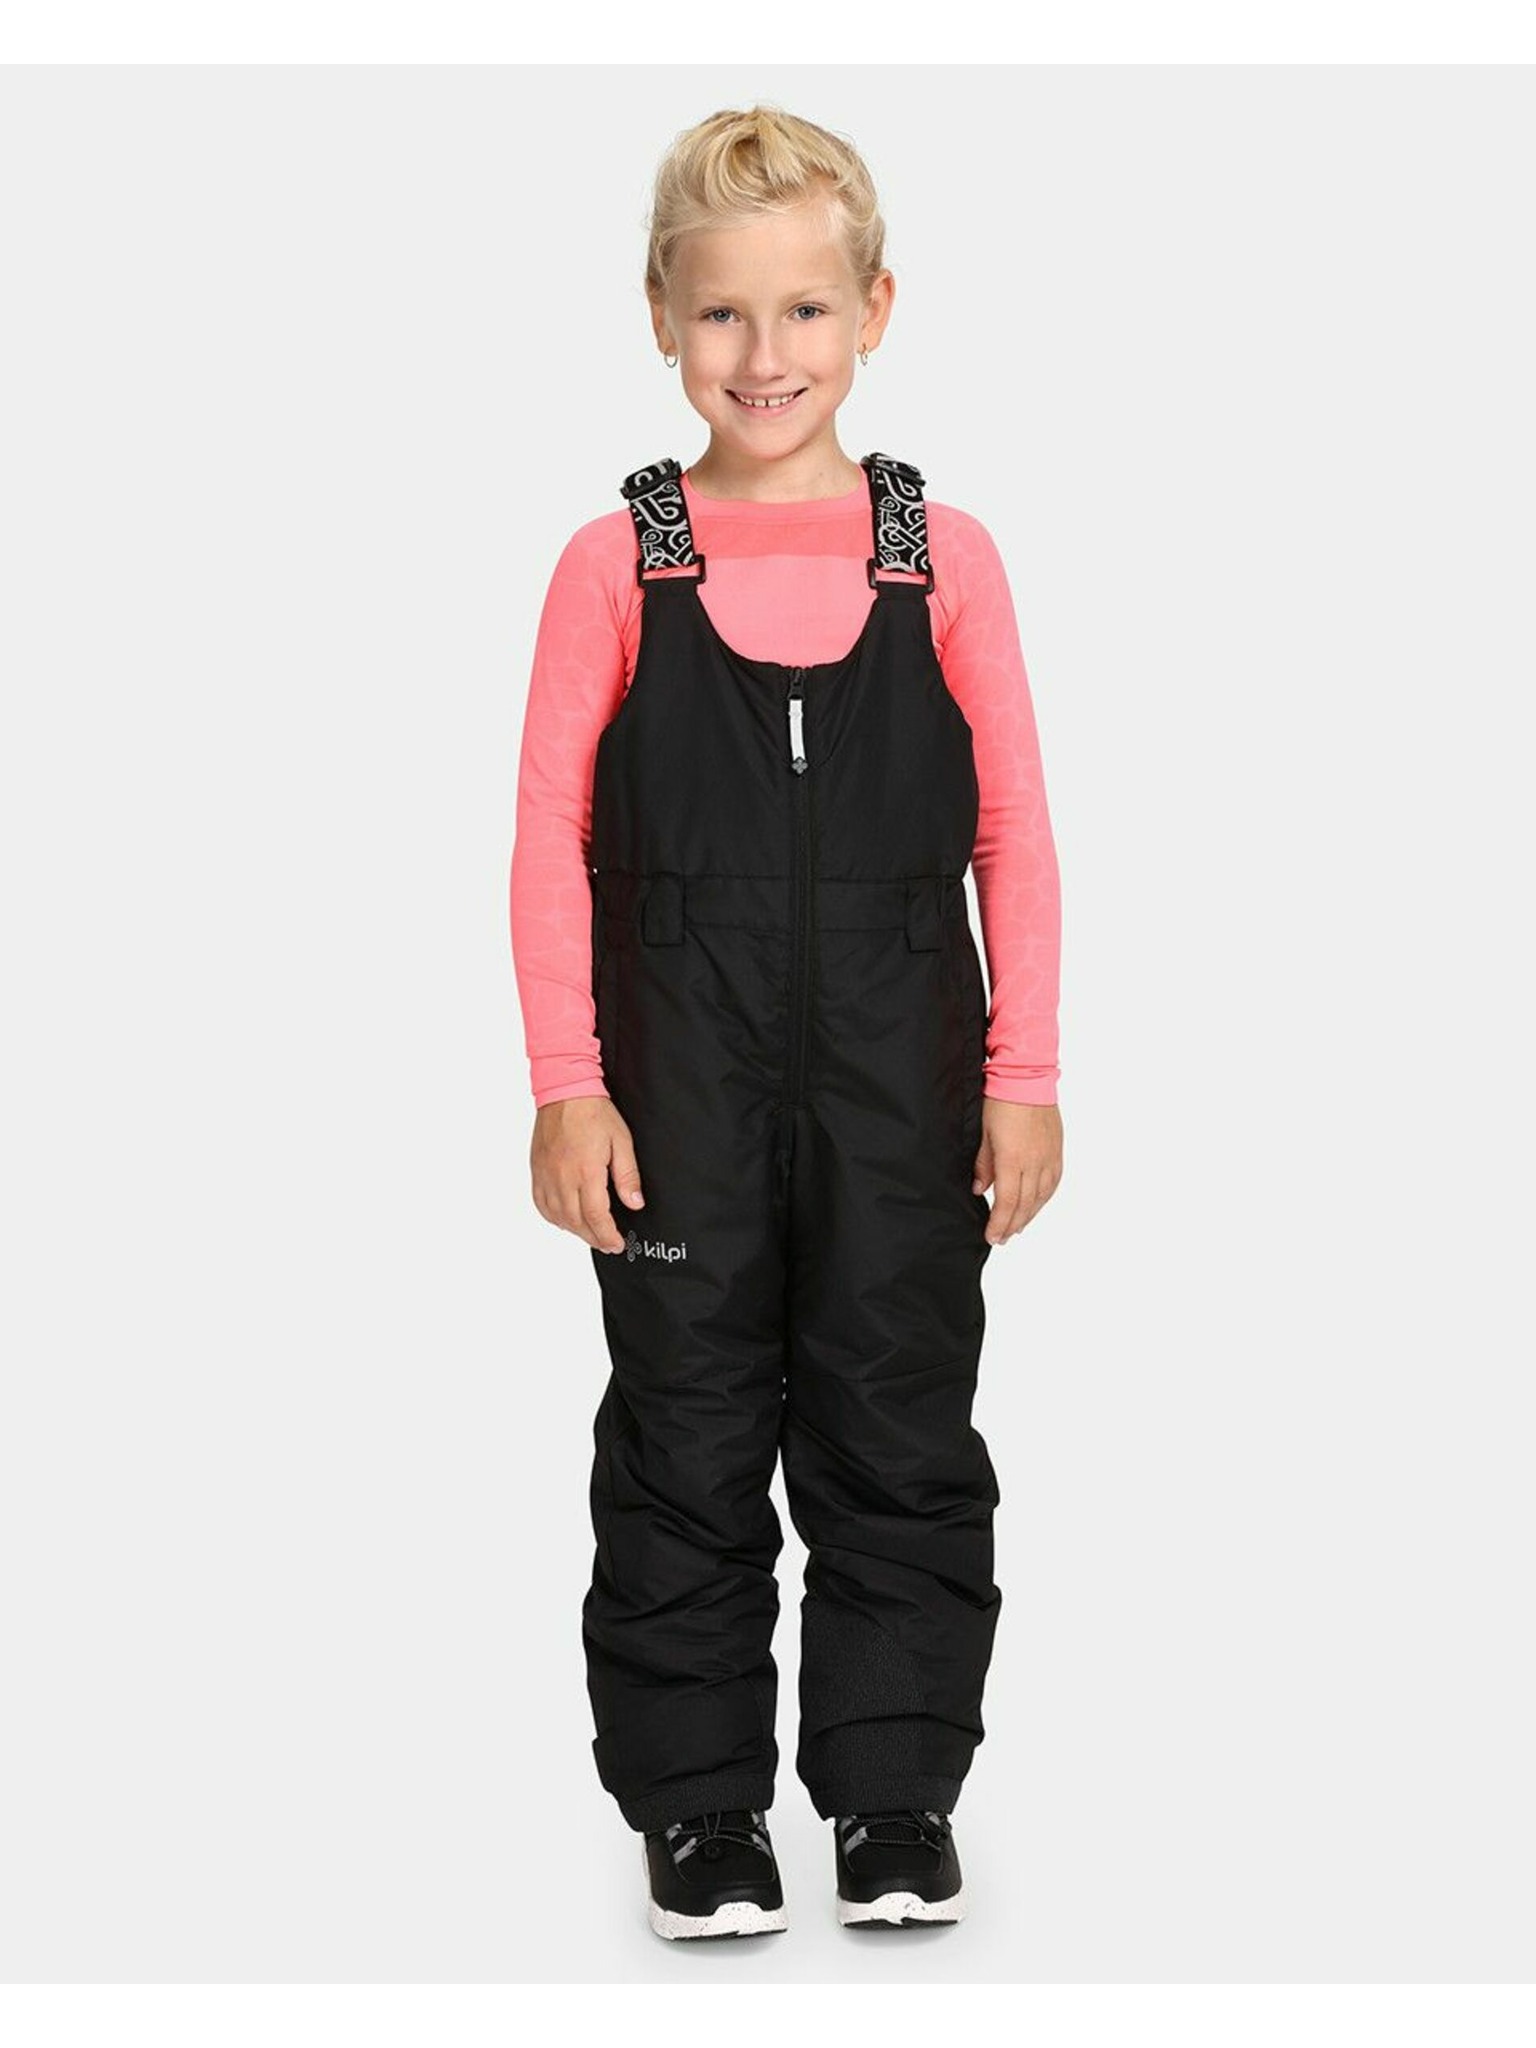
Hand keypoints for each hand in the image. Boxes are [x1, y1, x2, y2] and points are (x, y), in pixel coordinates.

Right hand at [530, 1096, 645, 1253]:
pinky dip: (553, 1217)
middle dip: (594, 1238)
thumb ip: (628, 1176)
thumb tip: (634, 1203)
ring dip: (574, 1231)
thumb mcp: (622, 1141)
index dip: (607, 1236)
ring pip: (557, 1217)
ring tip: (590, 1234)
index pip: (596, 1217)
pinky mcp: (536, 1170)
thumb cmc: (594, 1113)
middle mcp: (562, 1177)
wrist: (565, 1091)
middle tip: (608, 1244)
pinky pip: (540, 1203)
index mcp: (586, 1171)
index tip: (617, 1244)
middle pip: (576, 1222)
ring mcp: (546, 1175)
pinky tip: (565, 1219)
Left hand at [972, 1100, 1062, 1245]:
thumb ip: (983, 1165)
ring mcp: (1049, 1156)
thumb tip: (980, 1189)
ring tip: (1016, 1226)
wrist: (1026, 1077)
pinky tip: (1036, 1204)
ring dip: (1029, 1215)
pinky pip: (1054, 1182)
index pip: (1007, 1202)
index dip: (999, 1223)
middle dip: (1012, 1224)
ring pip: (1042, 1196)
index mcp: (1013, 1159)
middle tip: (1001, 1238)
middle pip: (1025, 1204)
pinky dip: (1044, 1198)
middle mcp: (1035, 1162)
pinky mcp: (1057, 1149)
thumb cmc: (1001, 1101)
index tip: (991, 1236)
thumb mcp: (983, 1134)